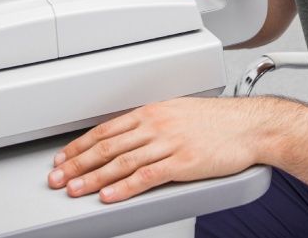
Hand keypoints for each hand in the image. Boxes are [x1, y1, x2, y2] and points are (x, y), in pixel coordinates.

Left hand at [48, 97, 274, 202]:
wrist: (250, 126)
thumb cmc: (219, 121)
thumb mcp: (178, 112)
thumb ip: (153, 124)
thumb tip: (129, 135)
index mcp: (153, 112)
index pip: (106, 129)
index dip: (80, 145)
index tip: (64, 158)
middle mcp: (156, 125)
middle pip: (107, 146)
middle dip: (77, 163)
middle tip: (58, 177)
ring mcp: (168, 143)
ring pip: (121, 162)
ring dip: (93, 178)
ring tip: (75, 189)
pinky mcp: (182, 163)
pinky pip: (146, 177)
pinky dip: (124, 187)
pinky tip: (109, 195)